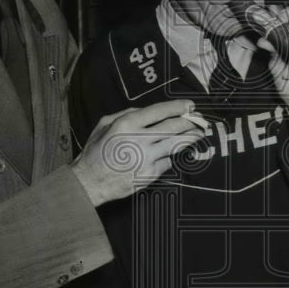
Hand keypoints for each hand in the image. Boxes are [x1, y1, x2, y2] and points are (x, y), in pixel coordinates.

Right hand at [72, 99, 206, 206]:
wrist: (89, 182)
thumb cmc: (96, 152)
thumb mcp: (104, 124)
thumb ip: (126, 113)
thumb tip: (148, 110)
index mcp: (126, 124)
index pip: (159, 111)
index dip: (178, 107)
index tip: (189, 105)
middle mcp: (138, 140)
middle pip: (173, 127)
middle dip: (190, 121)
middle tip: (200, 119)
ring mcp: (146, 158)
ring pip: (176, 144)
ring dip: (191, 138)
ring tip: (199, 134)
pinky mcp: (149, 174)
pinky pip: (168, 162)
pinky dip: (173, 155)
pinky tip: (176, 151)